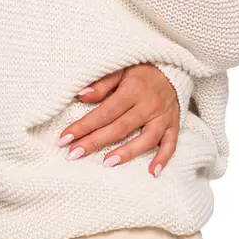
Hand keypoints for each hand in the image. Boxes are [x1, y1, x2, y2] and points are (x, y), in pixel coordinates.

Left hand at [57, 63, 179, 176]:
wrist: (174, 66)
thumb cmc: (142, 68)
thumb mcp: (120, 68)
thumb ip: (102, 84)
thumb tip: (81, 96)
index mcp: (133, 89)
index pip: (104, 112)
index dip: (83, 126)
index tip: (64, 139)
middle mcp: (149, 104)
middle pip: (120, 128)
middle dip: (95, 142)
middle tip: (73, 155)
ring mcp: (163, 116)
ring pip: (146, 139)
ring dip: (127, 153)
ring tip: (107, 163)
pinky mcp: (174, 123)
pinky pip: (171, 143)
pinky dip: (163, 158)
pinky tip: (152, 172)